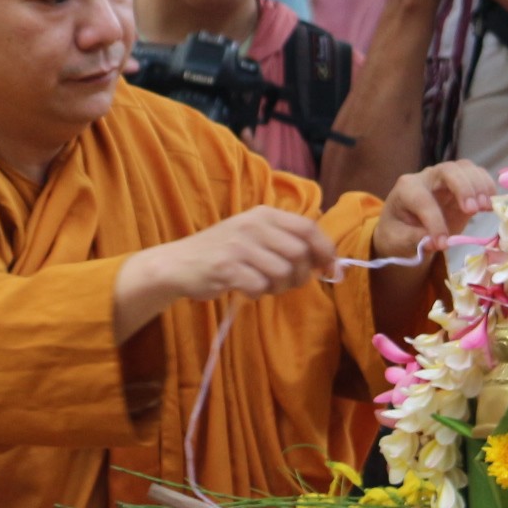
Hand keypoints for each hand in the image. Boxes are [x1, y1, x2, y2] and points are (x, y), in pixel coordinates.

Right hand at [134, 207, 338, 307]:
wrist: (178, 264)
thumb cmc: (223, 253)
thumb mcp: (254, 236)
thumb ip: (287, 242)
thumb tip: (330, 262)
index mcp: (264, 214)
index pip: (308, 229)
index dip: (325, 250)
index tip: (330, 269)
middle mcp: (253, 225)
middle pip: (299, 255)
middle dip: (299, 275)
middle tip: (283, 282)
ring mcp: (239, 245)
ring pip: (282, 272)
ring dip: (277, 287)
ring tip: (260, 284)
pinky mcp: (226, 267)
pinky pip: (259, 286)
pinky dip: (256, 293)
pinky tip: (244, 288)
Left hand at [374, 160, 495, 262]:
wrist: (405, 227)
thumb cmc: (399, 232)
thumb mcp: (398, 240)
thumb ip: (415, 239)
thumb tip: (438, 242)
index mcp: (406, 189)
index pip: (423, 200)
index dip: (435, 222)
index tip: (443, 244)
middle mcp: (426, 178)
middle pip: (447, 170)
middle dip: (462, 188)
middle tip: (473, 210)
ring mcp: (445, 178)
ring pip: (465, 168)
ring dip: (479, 185)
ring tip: (486, 207)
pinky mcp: (461, 185)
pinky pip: (477, 175)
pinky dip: (487, 186)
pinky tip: (491, 204)